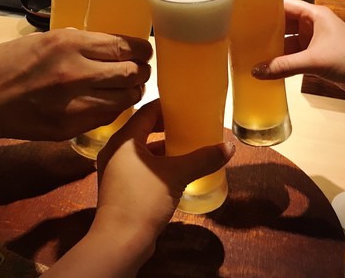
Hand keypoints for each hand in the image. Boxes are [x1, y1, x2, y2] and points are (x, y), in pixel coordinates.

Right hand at [0, 29, 152, 141]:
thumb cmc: (6, 63)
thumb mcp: (43, 39)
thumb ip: (77, 42)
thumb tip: (108, 45)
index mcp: (69, 44)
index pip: (123, 47)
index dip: (141, 49)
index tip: (145, 51)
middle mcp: (77, 73)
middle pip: (131, 73)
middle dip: (141, 70)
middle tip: (140, 69)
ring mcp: (75, 104)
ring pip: (126, 98)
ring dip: (131, 91)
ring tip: (128, 87)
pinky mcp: (71, 127)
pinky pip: (107, 117)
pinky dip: (114, 108)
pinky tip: (107, 102)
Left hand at [94, 100, 234, 257]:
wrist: (121, 240)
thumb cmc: (144, 199)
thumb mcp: (177, 175)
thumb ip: (203, 159)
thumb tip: (229, 147)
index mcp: (123, 140)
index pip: (145, 112)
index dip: (166, 107)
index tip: (185, 105)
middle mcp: (115, 151)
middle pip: (142, 129)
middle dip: (166, 127)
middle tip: (188, 123)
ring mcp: (115, 170)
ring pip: (142, 150)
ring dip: (162, 147)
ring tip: (186, 146)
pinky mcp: (120, 187)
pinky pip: (140, 166)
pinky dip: (157, 163)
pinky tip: (175, 170)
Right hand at [252, 0, 344, 92]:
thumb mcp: (315, 61)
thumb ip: (284, 66)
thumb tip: (257, 71)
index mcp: (315, 15)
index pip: (284, 4)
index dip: (266, 7)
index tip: (246, 12)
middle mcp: (312, 24)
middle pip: (283, 22)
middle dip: (265, 29)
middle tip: (243, 35)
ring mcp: (313, 40)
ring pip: (286, 39)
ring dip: (273, 46)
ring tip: (251, 51)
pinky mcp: (314, 55)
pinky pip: (292, 54)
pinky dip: (281, 59)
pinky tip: (267, 65)